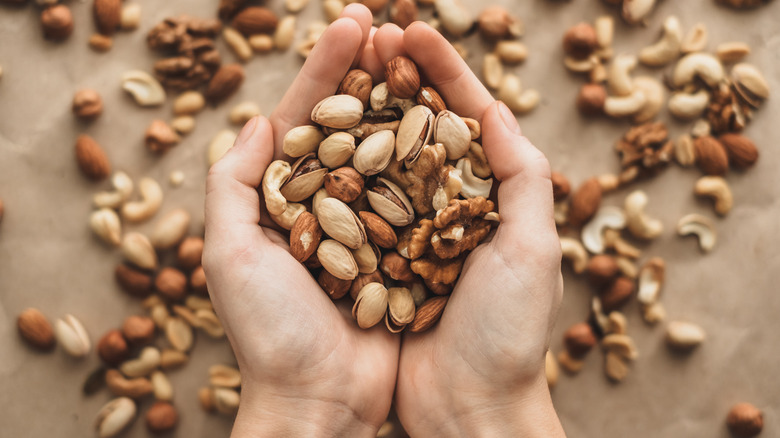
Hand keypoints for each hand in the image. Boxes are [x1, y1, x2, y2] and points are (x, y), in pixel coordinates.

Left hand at [203, 6, 398, 436]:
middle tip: (387, 21)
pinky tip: (448, 119)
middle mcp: (329, 205)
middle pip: (349, 125)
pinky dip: (432, 157)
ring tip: (418, 53)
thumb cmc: (269, 332)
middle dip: (367, 72)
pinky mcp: (407, 249)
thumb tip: (258, 119)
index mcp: (283, 200)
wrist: (322, 401)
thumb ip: (234, 184)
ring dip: (402, 101)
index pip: (304, 119)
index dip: (326, 69)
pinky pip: (422, 195)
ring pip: (389, 151)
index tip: (351, 23)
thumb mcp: (229, 253)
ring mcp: (372, 224)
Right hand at [372, 23, 565, 436]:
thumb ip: (523, 177)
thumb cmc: (508, 334)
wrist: (466, 409)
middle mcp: (447, 206)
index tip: (411, 28)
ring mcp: (407, 229)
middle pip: (420, 124)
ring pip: (383, 153)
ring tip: (343, 63)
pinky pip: (354, 202)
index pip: (466, 116)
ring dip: (365, 106)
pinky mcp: (374, 257)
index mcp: (491, 197)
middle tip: (369, 28)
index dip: (442, 69)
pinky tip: (320, 133)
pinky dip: (340, 164)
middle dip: (397, 75)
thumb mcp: (534, 249)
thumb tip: (497, 109)